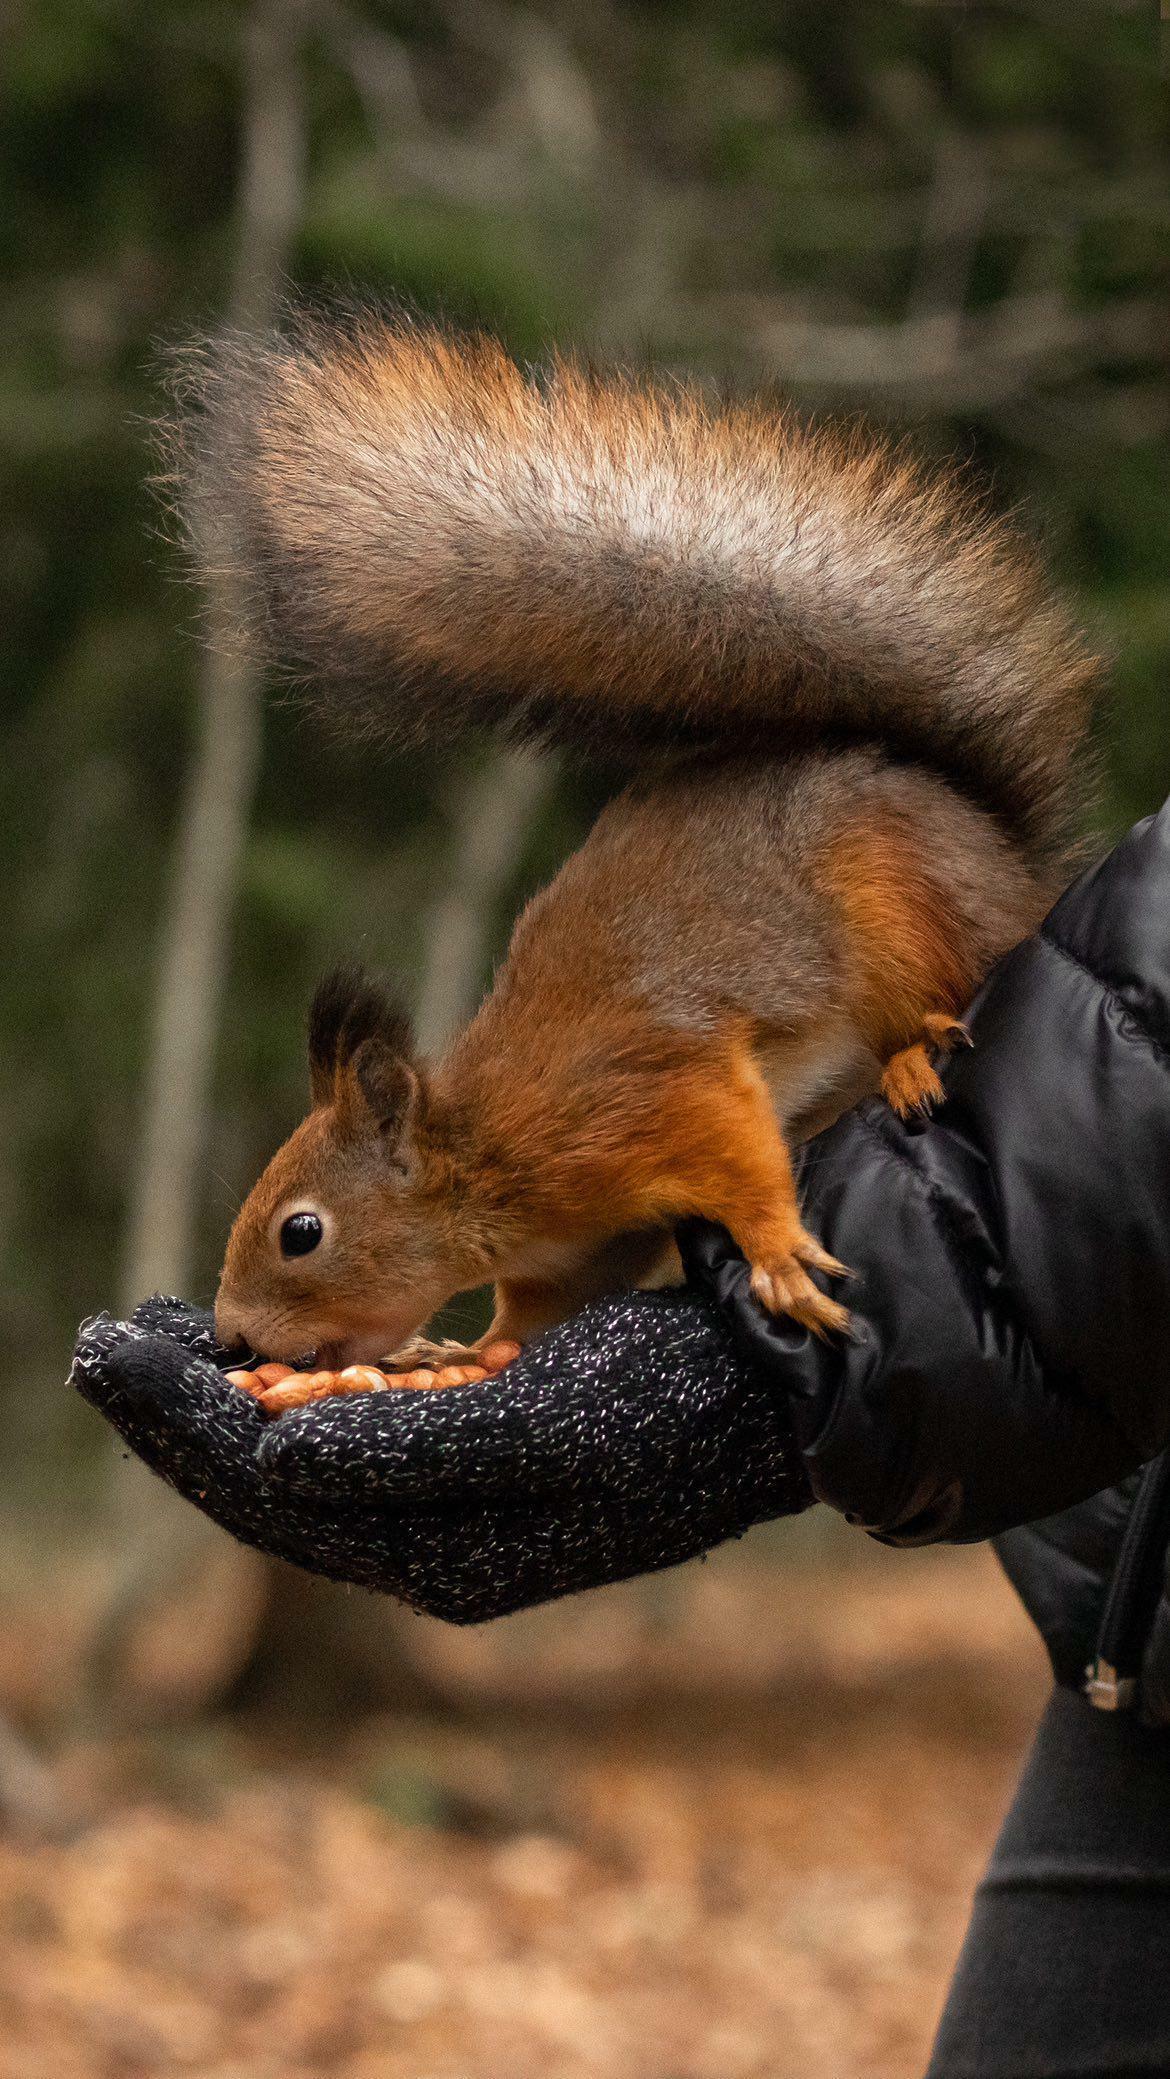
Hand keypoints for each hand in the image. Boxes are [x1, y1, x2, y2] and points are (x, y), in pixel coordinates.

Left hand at [72, 1288, 809, 1620]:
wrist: (782, 1401)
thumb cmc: (676, 1399)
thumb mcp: (548, 1425)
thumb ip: (406, 1452)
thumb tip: (268, 1463)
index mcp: (446, 1554)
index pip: (270, 1493)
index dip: (180, 1421)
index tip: (109, 1348)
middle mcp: (438, 1548)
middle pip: (268, 1485)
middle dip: (181, 1414)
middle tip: (104, 1341)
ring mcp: (460, 1515)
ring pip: (303, 1464)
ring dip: (226, 1405)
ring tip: (158, 1344)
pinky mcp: (482, 1468)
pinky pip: (357, 1445)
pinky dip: (296, 1399)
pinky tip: (266, 1362)